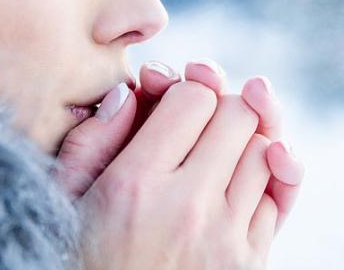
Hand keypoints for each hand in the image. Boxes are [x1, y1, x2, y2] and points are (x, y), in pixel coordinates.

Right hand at [77, 70, 269, 268]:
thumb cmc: (76, 258)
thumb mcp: (64, 200)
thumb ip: (92, 140)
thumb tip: (132, 91)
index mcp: (134, 187)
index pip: (195, 98)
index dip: (187, 92)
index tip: (173, 106)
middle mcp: (187, 209)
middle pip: (239, 114)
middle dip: (221, 106)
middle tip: (201, 120)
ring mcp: (226, 240)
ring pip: (266, 150)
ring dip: (245, 141)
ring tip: (217, 152)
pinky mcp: (250, 263)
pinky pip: (280, 195)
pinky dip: (265, 178)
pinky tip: (241, 178)